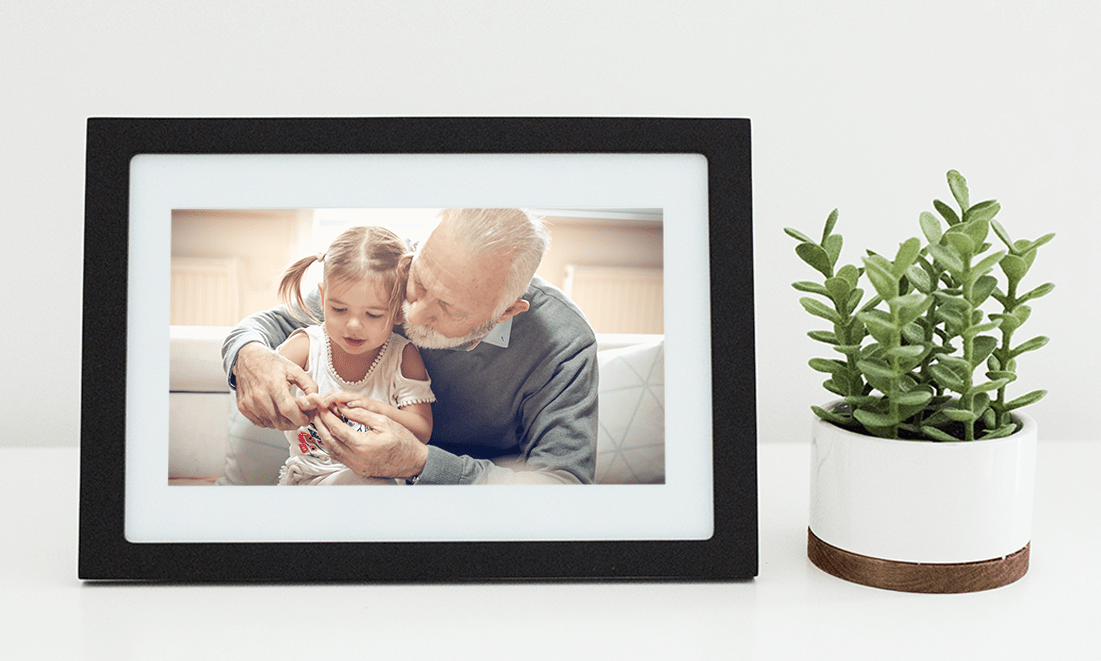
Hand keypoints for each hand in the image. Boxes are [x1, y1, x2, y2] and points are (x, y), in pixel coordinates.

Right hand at [233, 342, 318, 429]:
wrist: (247, 358)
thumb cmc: (271, 363)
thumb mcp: (294, 369)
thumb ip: (309, 385)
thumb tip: (317, 401)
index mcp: (274, 385)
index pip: (289, 410)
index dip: (300, 418)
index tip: (306, 419)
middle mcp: (260, 396)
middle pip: (280, 421)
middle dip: (294, 423)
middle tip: (300, 418)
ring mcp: (249, 403)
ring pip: (271, 424)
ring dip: (283, 423)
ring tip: (288, 414)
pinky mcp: (243, 407)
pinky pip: (260, 423)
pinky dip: (271, 421)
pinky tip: (276, 412)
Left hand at [310, 393, 428, 480]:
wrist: (414, 462)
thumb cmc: (403, 441)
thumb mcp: (383, 421)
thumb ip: (361, 414)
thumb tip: (343, 407)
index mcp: (364, 445)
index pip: (337, 429)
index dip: (327, 417)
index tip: (322, 407)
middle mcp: (357, 459)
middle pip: (330, 441)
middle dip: (320, 425)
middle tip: (316, 412)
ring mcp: (357, 466)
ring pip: (332, 451)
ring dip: (324, 436)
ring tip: (320, 422)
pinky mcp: (358, 470)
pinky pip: (339, 457)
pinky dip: (332, 445)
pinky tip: (331, 436)